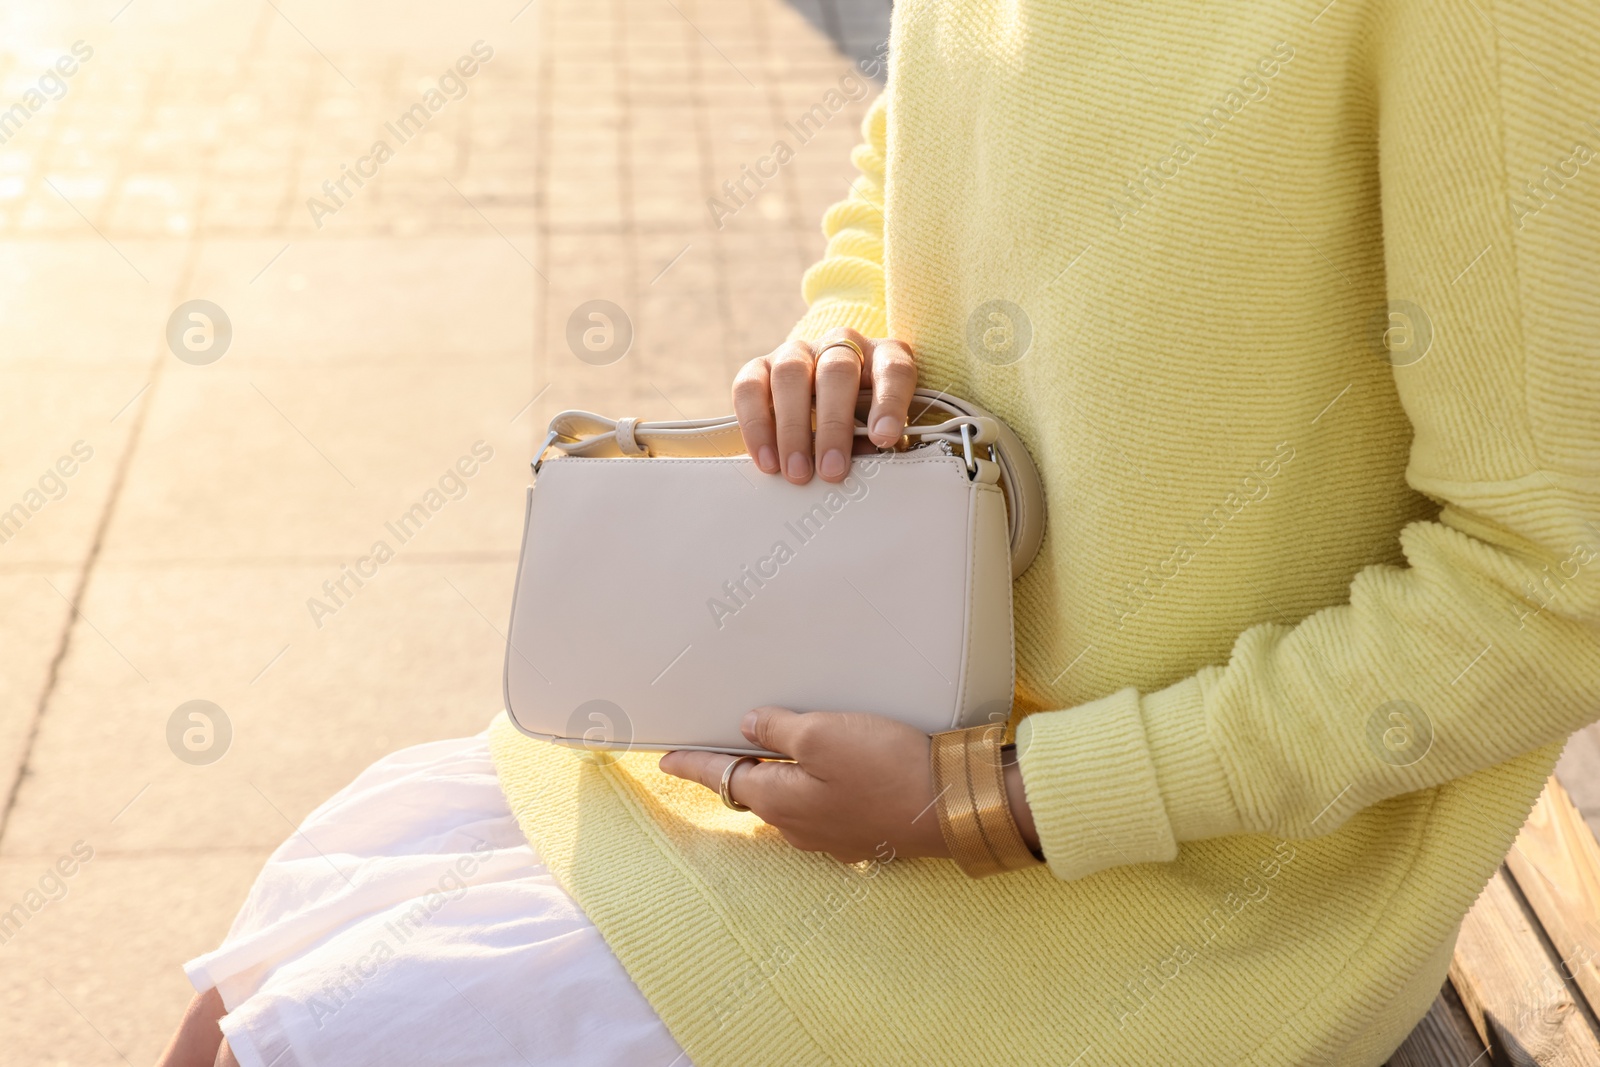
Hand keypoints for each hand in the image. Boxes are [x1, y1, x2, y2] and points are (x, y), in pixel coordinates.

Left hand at [660, 707, 947, 862]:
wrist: (949, 806)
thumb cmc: (885, 768)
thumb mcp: (822, 734)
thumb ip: (778, 730)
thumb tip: (749, 727)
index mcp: (778, 800)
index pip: (721, 777)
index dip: (692, 764)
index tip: (666, 759)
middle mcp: (797, 826)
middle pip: (754, 791)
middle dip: (737, 768)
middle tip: (724, 744)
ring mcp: (831, 834)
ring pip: (789, 800)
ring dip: (780, 776)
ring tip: (778, 749)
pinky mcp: (861, 831)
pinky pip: (823, 806)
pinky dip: (814, 786)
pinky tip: (830, 769)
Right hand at [731, 327, 916, 483]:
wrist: (827, 400)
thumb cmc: (862, 420)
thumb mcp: (878, 429)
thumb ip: (875, 442)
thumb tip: (863, 466)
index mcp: (882, 356)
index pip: (893, 370)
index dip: (889, 403)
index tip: (883, 438)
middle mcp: (840, 345)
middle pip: (836, 372)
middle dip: (833, 426)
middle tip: (831, 470)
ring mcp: (797, 352)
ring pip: (790, 375)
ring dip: (792, 428)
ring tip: (796, 471)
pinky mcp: (760, 366)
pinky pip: (749, 387)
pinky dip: (756, 425)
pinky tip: (767, 458)